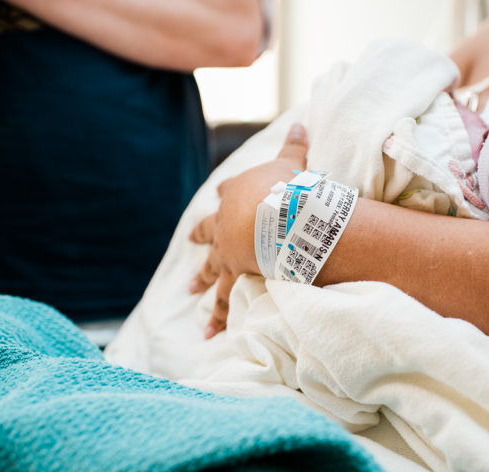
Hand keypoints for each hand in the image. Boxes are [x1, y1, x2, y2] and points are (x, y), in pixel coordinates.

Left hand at [189, 123, 308, 337]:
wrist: (280, 214)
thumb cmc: (285, 186)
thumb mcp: (291, 162)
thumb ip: (293, 145)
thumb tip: (298, 123)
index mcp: (238, 193)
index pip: (228, 192)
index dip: (225, 194)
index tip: (219, 196)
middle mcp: (226, 223)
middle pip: (209, 231)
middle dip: (201, 237)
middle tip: (191, 243)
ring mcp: (229, 250)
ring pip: (212, 269)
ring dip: (202, 280)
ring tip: (190, 292)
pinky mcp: (237, 273)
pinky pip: (227, 299)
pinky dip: (220, 315)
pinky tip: (210, 331)